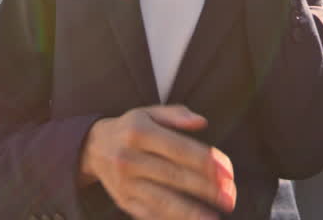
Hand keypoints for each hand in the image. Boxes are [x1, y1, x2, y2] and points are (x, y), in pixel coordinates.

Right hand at [79, 105, 234, 219]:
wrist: (93, 148)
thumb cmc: (131, 128)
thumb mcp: (149, 112)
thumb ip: (177, 114)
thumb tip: (202, 122)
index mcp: (139, 132)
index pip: (179, 149)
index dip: (206, 161)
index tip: (228, 172)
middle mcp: (129, 158)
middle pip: (174, 176)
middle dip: (206, 188)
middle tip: (230, 196)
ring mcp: (125, 183)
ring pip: (162, 200)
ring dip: (191, 212)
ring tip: (214, 218)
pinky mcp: (124, 202)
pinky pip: (151, 214)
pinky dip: (172, 219)